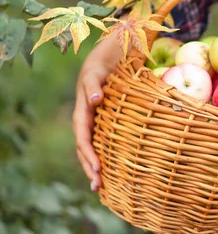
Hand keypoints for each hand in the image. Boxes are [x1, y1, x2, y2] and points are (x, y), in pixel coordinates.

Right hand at [73, 33, 122, 190]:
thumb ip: (94, 83)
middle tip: (98, 187)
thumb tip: (93, 101)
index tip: (98, 170)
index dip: (88, 154)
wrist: (118, 46)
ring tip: (103, 186)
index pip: (83, 136)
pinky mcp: (110, 113)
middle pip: (85, 145)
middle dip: (90, 166)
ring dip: (97, 164)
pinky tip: (115, 167)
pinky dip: (109, 152)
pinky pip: (107, 136)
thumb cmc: (107, 57)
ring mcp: (99, 115)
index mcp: (84, 106)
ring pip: (94, 144)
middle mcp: (89, 113)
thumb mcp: (98, 68)